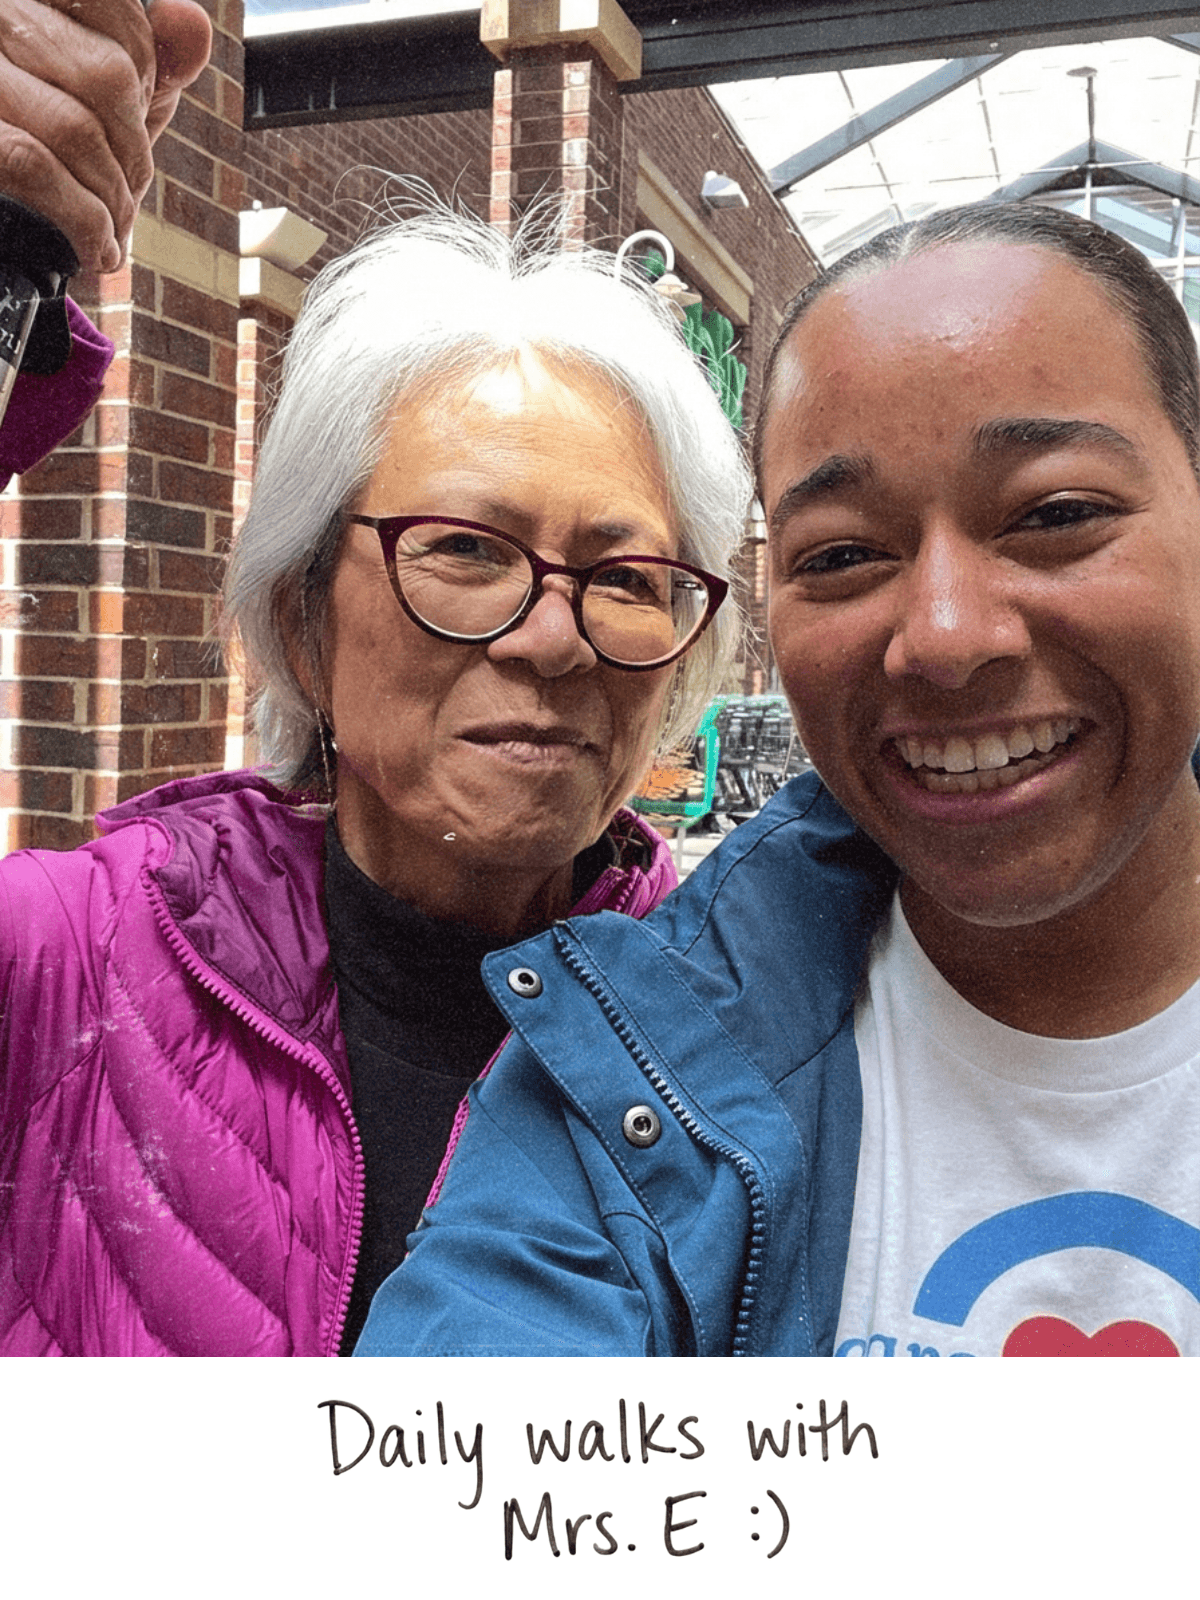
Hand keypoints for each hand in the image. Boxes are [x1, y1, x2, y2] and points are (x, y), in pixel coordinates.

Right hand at [0, 0, 210, 273]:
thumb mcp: (110, 99)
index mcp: (27, 1)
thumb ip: (156, 61)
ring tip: (112, 227)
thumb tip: (192, 22)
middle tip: (128, 193)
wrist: (5, 224)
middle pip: (105, 74)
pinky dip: (85, 222)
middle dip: (135, 151)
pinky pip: (36, 168)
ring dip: (113, 197)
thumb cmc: (53, 149)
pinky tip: (96, 247)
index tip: (133, 119)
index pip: (111, 4)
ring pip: (74, 128)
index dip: (144, 69)